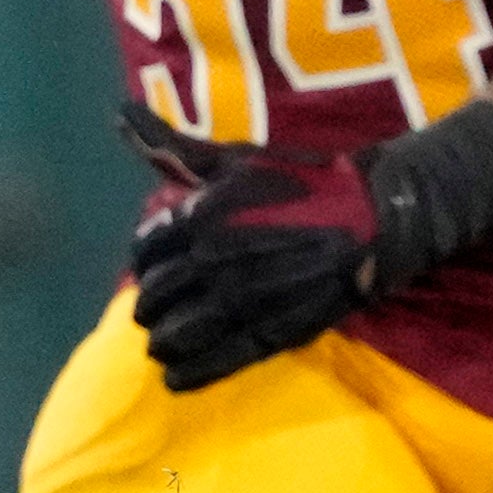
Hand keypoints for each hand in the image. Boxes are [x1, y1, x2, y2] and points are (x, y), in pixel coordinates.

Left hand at [121, 89, 492, 389]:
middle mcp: (212, 261)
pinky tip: (175, 378)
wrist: (372, 217)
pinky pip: (215, 362)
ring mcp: (240, 302)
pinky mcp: (270, 333)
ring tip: (163, 344)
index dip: (143, 261)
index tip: (152, 265)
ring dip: (162, 341)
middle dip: (149, 304)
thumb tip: (120, 114)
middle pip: (154, 296)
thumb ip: (175, 147)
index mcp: (201, 215)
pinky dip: (188, 374)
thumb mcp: (238, 157)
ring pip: (177, 334)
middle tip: (154, 308)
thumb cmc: (303, 181)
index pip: (144, 251)